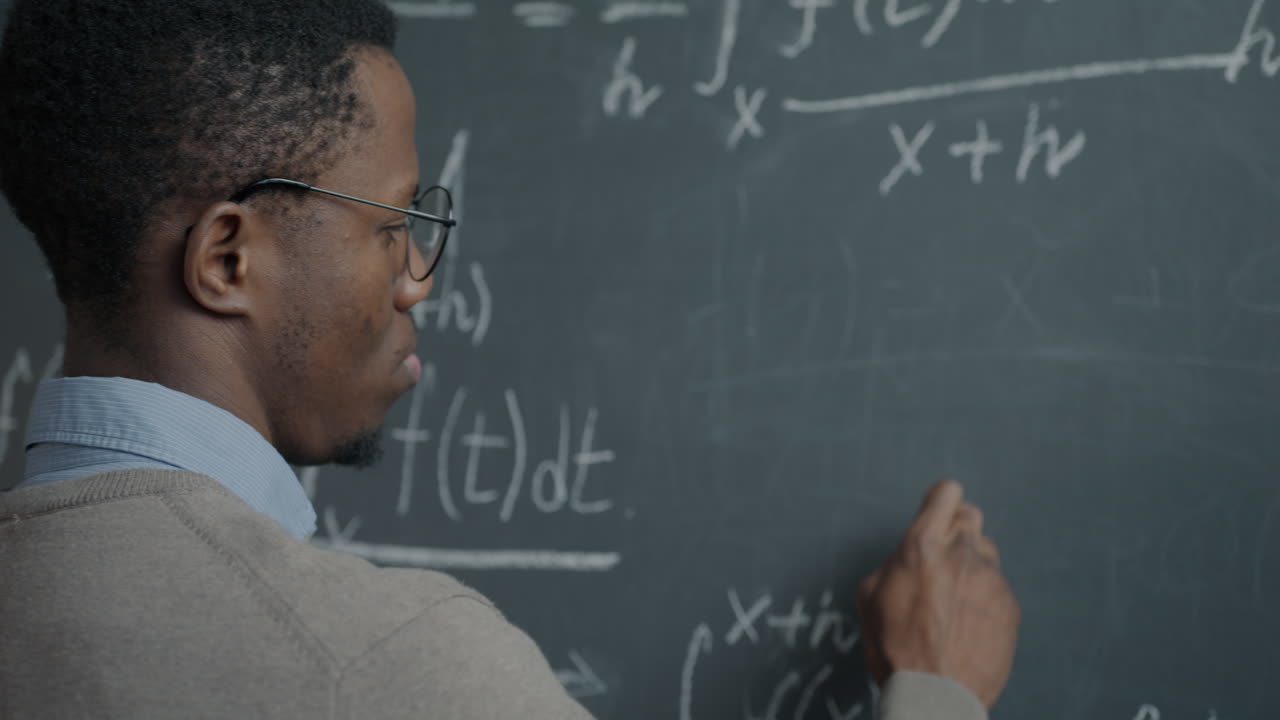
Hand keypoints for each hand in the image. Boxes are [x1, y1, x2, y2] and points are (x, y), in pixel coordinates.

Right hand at [856, 479, 1019, 708]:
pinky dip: (985, 597)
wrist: (936, 696)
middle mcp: (961, 554)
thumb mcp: (870, 598)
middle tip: (942, 556)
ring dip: (971, 563)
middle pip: (970, 515)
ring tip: (955, 597)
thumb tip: (908, 558)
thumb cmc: (895, 649)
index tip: (935, 513)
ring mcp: (991, 579)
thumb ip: (894, 564)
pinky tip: (969, 623)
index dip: (939, 501)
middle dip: (956, 527)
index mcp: (922, 547)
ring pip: (986, 551)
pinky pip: (997, 586)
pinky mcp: (1010, 605)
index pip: (946, 493)